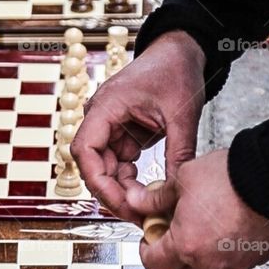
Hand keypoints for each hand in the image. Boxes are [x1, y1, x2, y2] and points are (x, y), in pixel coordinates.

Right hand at [71, 31, 205, 223]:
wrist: (180, 52)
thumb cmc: (175, 70)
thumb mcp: (182, 115)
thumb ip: (178, 154)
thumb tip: (175, 190)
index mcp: (106, 107)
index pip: (86, 151)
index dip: (99, 182)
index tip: (122, 203)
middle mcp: (101, 118)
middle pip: (94, 165)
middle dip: (113, 193)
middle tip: (138, 215)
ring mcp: (109, 126)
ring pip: (105, 168)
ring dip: (123, 189)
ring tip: (147, 208)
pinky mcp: (121, 133)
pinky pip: (118, 163)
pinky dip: (130, 180)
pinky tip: (148, 193)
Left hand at [126, 149, 268, 268]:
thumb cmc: (232, 178)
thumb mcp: (183, 180)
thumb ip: (155, 198)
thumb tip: (137, 201)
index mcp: (186, 246)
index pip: (154, 264)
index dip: (146, 251)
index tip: (148, 239)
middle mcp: (209, 262)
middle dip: (170, 262)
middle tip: (170, 240)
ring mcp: (234, 264)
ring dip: (198, 259)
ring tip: (200, 231)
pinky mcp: (255, 259)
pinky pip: (231, 264)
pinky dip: (223, 253)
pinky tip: (224, 231)